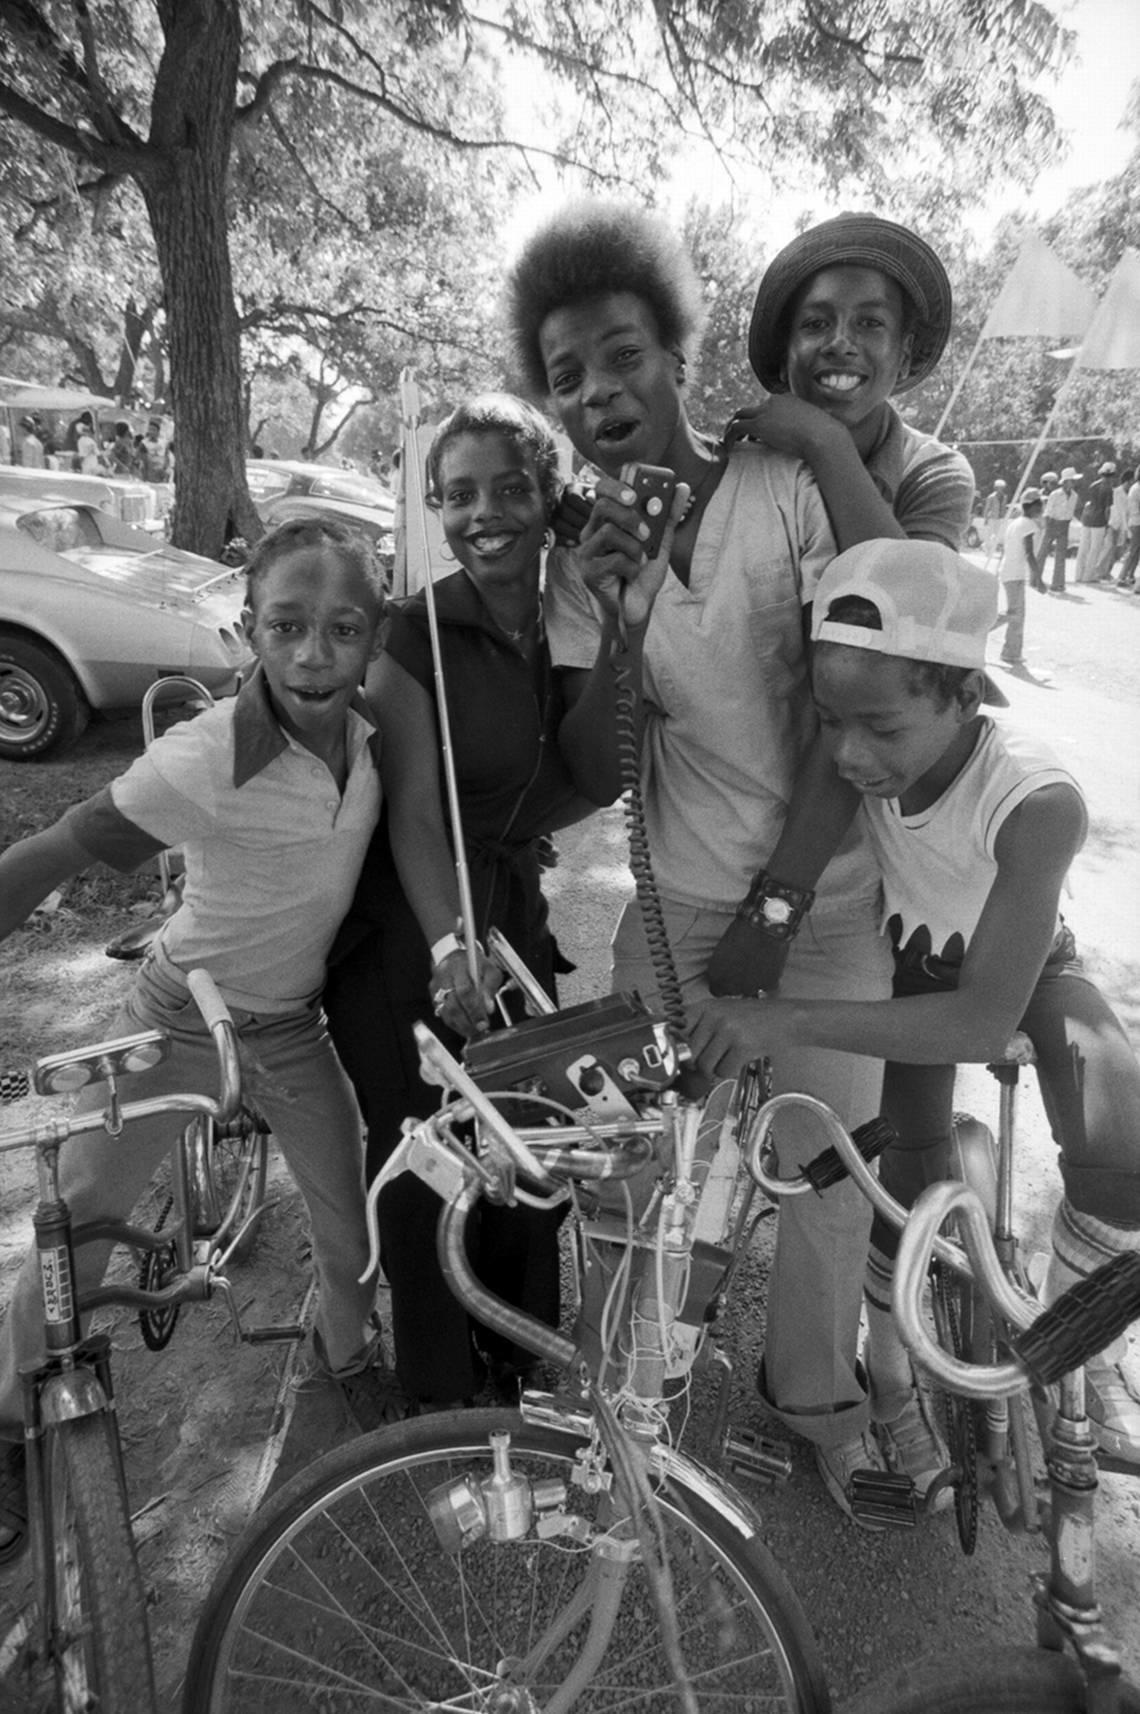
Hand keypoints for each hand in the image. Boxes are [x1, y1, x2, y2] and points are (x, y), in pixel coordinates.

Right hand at [429, 945, 503, 1038]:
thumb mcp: (489, 968)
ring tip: (474, 1031)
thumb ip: (490, 986)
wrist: (451, 955)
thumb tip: (489, 1008)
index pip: (464, 990)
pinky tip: (465, 1028)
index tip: (484, 1020)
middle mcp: (443, 978)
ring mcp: (436, 988)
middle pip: (453, 1004)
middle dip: (468, 1020)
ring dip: (461, 1025)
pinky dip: (454, 1024)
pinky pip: (442, 1014)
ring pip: (445, 1012)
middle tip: (480, 1028)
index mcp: (458, 967)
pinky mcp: (433, 997)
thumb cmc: (473, 963)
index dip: (474, 1008)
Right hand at [569, 473, 689, 632]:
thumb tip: (683, 488)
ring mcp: (587, 553)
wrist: (638, 607)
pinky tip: (632, 575)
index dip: (616, 486)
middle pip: (602, 507)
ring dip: (634, 547)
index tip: (634, 493)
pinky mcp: (588, 572)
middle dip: (629, 516)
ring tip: (641, 560)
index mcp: (606, 520)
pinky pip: (613, 560)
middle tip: (646, 532)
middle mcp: (592, 533)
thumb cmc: (643, 573)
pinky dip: (631, 568)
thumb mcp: (661, 541)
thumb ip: (669, 515)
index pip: (602, 491)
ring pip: (609, 533)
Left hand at [687, 996, 777, 1081]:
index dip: (679, 1045)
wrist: (785, 1019)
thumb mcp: (723, 1012)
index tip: (682, 1053)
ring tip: (727, 1058)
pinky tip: (738, 1060)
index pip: (678, 1029)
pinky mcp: (742, 1046)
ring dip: (715, 1069)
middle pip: (690, 1053)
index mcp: (707, 1006)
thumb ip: (701, 1025)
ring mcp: (728, 1031)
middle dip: (698, 1063)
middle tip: (711, 1060)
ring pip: (705, 1065)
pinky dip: (729, 1071)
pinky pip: (723, 1071)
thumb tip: (679, 1049)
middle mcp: (715, 1016)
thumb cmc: (753, 1018)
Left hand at [707, 918, 790, 995]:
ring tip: (757, 965)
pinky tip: (768, 965)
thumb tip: (729, 972)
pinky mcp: (767, 985)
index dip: (724, 983)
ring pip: (750, 991)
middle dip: (737, 983)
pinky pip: (766, 987)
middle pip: (733, 992)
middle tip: (745, 968)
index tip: (730, 976)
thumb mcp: (724, 950)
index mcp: (716, 975)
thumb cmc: (741, 931)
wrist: (762, 926)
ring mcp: (749, 988)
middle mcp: (730, 985)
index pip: (716, 990)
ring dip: (753, 983)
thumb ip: (724, 966)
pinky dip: (768, 979)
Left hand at [725, 394, 841, 461]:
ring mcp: (766, 411)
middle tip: (741, 439)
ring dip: (732, 428)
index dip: (761, 419)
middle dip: (745, 422)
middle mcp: (774, 400)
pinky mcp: (759, 424)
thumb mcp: (816, 427)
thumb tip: (808, 437)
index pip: (767, 405)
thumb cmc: (827, 437)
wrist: (825, 437)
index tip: (760, 436)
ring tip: (729, 443)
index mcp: (788, 398)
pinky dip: (729, 437)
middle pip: (751, 408)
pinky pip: (735, 427)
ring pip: (739, 415)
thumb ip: (806, 427)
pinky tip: (728, 449)